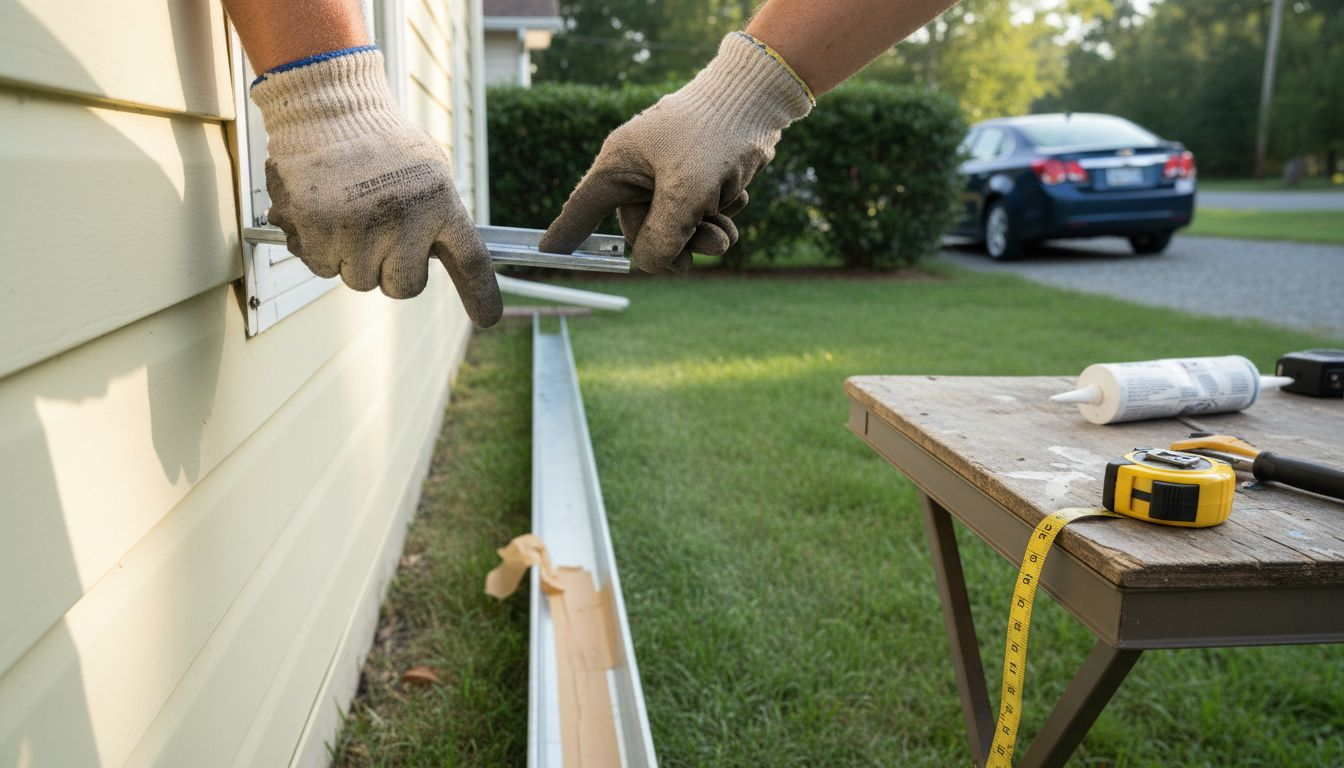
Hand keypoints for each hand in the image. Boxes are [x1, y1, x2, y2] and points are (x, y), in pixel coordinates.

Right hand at [251, 48, 500, 326]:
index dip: (481, 295)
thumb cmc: (381, 142)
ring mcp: (359, 227)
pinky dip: (317, 247)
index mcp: (439, 202)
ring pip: (357, 279)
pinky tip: (320, 211)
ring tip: (347, 210)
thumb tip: (445, 259)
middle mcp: (404, 219)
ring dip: (350, 257)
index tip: (489, 318)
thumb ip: (439, 216)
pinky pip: (321, 266)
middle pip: (402, 287)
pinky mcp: (317, 228)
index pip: (471, 259)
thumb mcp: (429, 171)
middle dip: (389, 271)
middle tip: (378, 233)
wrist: (326, 106)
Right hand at [539, 33, 812, 272]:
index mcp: (620, 163)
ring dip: (705, 233)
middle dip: (678, 242)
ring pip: (677, 227)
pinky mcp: (698, 177)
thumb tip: (650, 266)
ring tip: (727, 227)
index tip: (546, 253)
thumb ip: (663, 237)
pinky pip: (700, 214)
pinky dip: (720, 213)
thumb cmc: (715, 135)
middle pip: (643, 229)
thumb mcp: (686, 192)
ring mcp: (669, 174)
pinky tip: (736, 193)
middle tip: (711, 244)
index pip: (584, 206)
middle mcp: (640, 170)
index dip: (566, 233)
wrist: (759, 100)